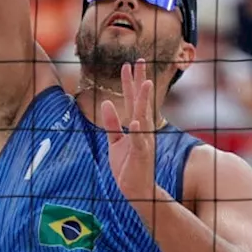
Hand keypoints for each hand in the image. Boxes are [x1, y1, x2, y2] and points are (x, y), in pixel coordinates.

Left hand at [100, 59, 158, 207]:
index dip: (130, 82)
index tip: (128, 64)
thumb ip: (112, 124)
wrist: (137, 191)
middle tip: (140, 61)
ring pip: (144, 116)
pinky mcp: (140, 155)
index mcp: (137, 126)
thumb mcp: (115, 142)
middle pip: (141, 101)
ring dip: (144, 100)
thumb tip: (106, 104)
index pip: (133, 100)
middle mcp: (143, 130)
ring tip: (145, 82)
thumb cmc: (127, 166)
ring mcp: (143, 141)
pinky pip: (139, 140)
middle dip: (140, 81)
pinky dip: (138, 130)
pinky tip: (136, 120)